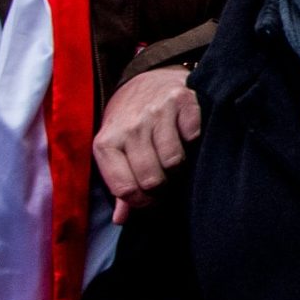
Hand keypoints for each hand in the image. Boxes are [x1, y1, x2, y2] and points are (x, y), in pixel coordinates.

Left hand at [96, 66, 198, 223]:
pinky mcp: (181, 101)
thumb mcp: (115, 152)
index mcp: (106, 144)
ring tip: (174, 160)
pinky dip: (193, 141)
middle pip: (151, 179)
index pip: (125, 189)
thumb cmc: (129, 124)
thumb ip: (119, 186)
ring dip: (179, 166)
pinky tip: (186, 137)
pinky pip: (193, 136)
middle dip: (162, 187)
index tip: (150, 199)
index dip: (142, 202)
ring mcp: (155, 112)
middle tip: (165, 180)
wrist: (145, 79)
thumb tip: (121, 220)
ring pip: (174, 161)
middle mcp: (129, 127)